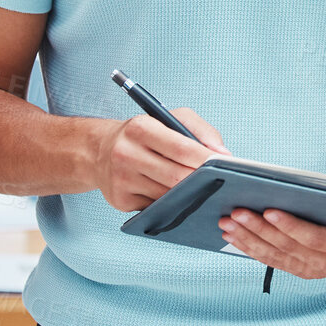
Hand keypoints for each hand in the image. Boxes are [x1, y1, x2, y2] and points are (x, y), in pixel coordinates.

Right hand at [94, 109, 227, 211]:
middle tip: (221, 183)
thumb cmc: (144, 133)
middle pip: (176, 177)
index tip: (225, 166)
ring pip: (168, 196)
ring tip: (204, 190)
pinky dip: (171, 204)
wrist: (99, 151)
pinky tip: (178, 198)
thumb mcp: (171, 118)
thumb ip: (202, 131)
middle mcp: (126, 154)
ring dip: (188, 196)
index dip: (206, 160)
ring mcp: (121, 180)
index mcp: (140, 128)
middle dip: (201, 181)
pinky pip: (155, 207)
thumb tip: (224, 155)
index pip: (182, 148)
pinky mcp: (120, 201)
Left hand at [219, 183, 325, 280]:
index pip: (315, 239)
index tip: (270, 211)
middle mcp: (325, 263)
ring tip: (226, 222)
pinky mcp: (298, 268)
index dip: (292, 227)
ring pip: (274, 255)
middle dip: (259, 230)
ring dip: (247, 240)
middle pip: (287, 247)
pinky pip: (270, 260)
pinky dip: (249, 248)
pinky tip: (231, 235)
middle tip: (236, 211)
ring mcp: (309, 268)